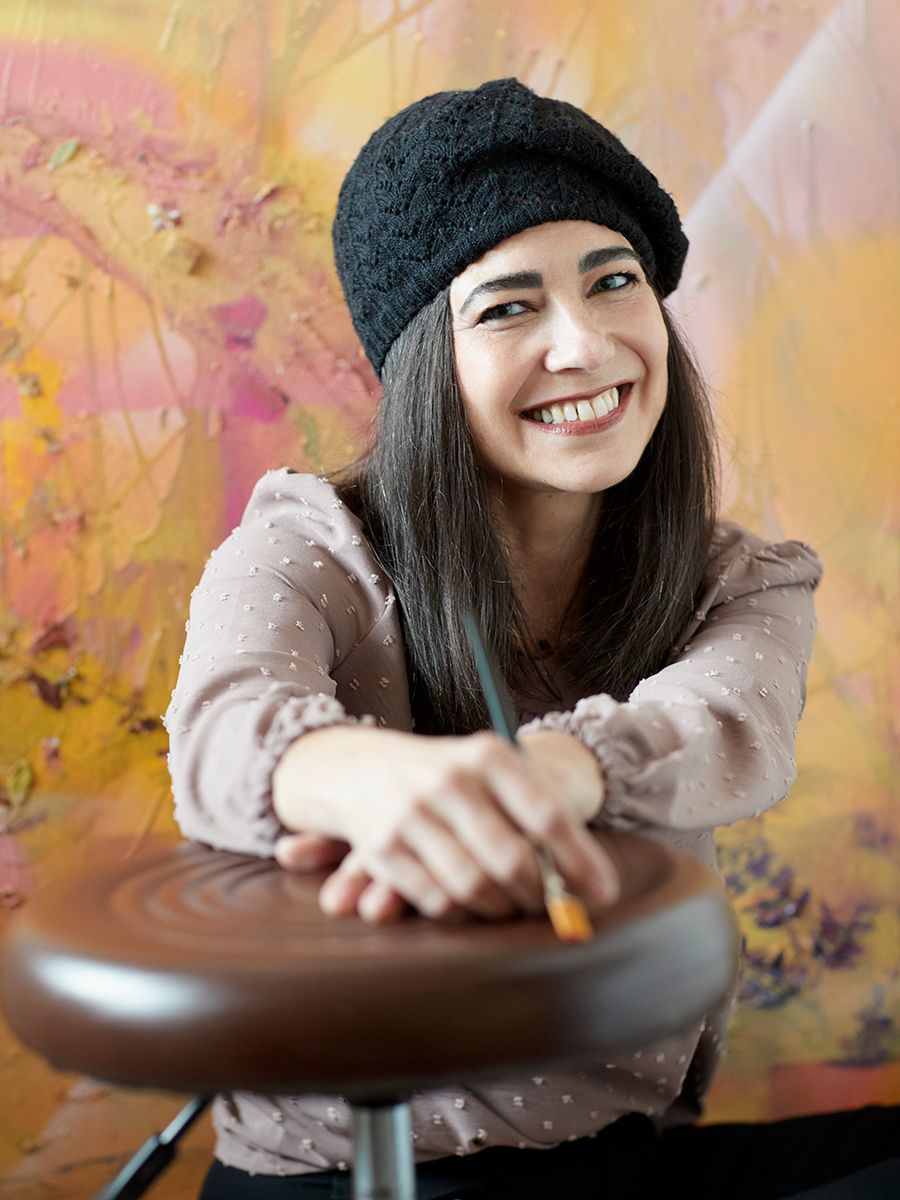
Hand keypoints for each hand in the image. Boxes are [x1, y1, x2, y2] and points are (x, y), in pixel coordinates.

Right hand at [274, 726, 617, 922]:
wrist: (357, 766)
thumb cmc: (447, 776)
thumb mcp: (488, 771)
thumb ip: (532, 812)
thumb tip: (588, 880)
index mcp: (487, 755)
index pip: (546, 814)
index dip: (580, 861)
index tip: (603, 894)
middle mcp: (449, 780)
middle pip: (512, 860)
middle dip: (540, 895)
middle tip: (552, 908)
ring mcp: (411, 813)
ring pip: (474, 886)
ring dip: (502, 909)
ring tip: (514, 907)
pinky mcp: (382, 847)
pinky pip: (436, 900)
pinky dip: (462, 913)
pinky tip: (473, 907)